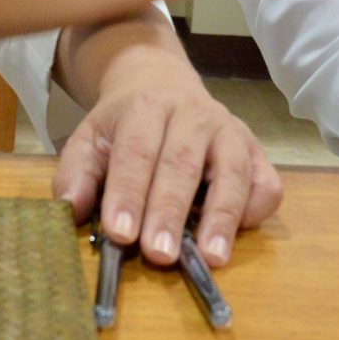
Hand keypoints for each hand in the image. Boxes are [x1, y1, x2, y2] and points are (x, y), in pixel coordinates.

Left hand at [51, 51, 283, 267]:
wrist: (160, 81)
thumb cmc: (124, 124)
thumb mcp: (89, 138)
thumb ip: (76, 173)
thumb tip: (72, 209)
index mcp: (146, 108)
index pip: (136, 152)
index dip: (128, 193)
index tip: (120, 234)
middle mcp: (193, 114)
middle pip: (182, 164)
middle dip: (170, 212)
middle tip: (160, 255)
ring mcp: (229, 130)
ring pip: (231, 172)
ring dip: (222, 217)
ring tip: (212, 258)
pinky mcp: (255, 149)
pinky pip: (266, 180)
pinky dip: (257, 207)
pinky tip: (239, 232)